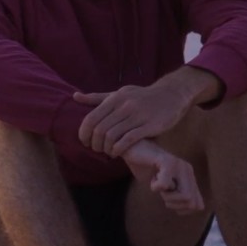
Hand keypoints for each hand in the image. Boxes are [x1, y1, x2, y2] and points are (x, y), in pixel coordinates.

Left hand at [74, 67, 218, 156]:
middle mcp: (124, 105)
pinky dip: (119, 149)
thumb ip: (98, 98)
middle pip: (100, 130)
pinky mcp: (150, 125)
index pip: (91, 119)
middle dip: (95, 144)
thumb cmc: (143, 96)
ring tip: (108, 152)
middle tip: (97, 150)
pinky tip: (118, 152)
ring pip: (112, 136)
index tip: (86, 142)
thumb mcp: (120, 93)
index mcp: (115, 98)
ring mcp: (137, 115)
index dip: (84, 134)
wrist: (172, 94)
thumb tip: (75, 97)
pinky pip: (128, 140)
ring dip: (106, 149)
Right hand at [122, 139, 203, 214]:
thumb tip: (199, 208)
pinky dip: (155, 187)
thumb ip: (180, 196)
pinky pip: (166, 185)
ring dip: (166, 196)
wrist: (132, 149)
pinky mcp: (167, 161)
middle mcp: (188, 170)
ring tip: (157, 184)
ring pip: (184, 196)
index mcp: (189, 177)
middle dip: (174, 204)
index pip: (197, 204)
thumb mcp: (165, 187)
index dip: (182, 210)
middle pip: (192, 202)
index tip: (168, 202)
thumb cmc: (146, 169)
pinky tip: (152, 177)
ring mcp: (179, 165)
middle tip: (162, 192)